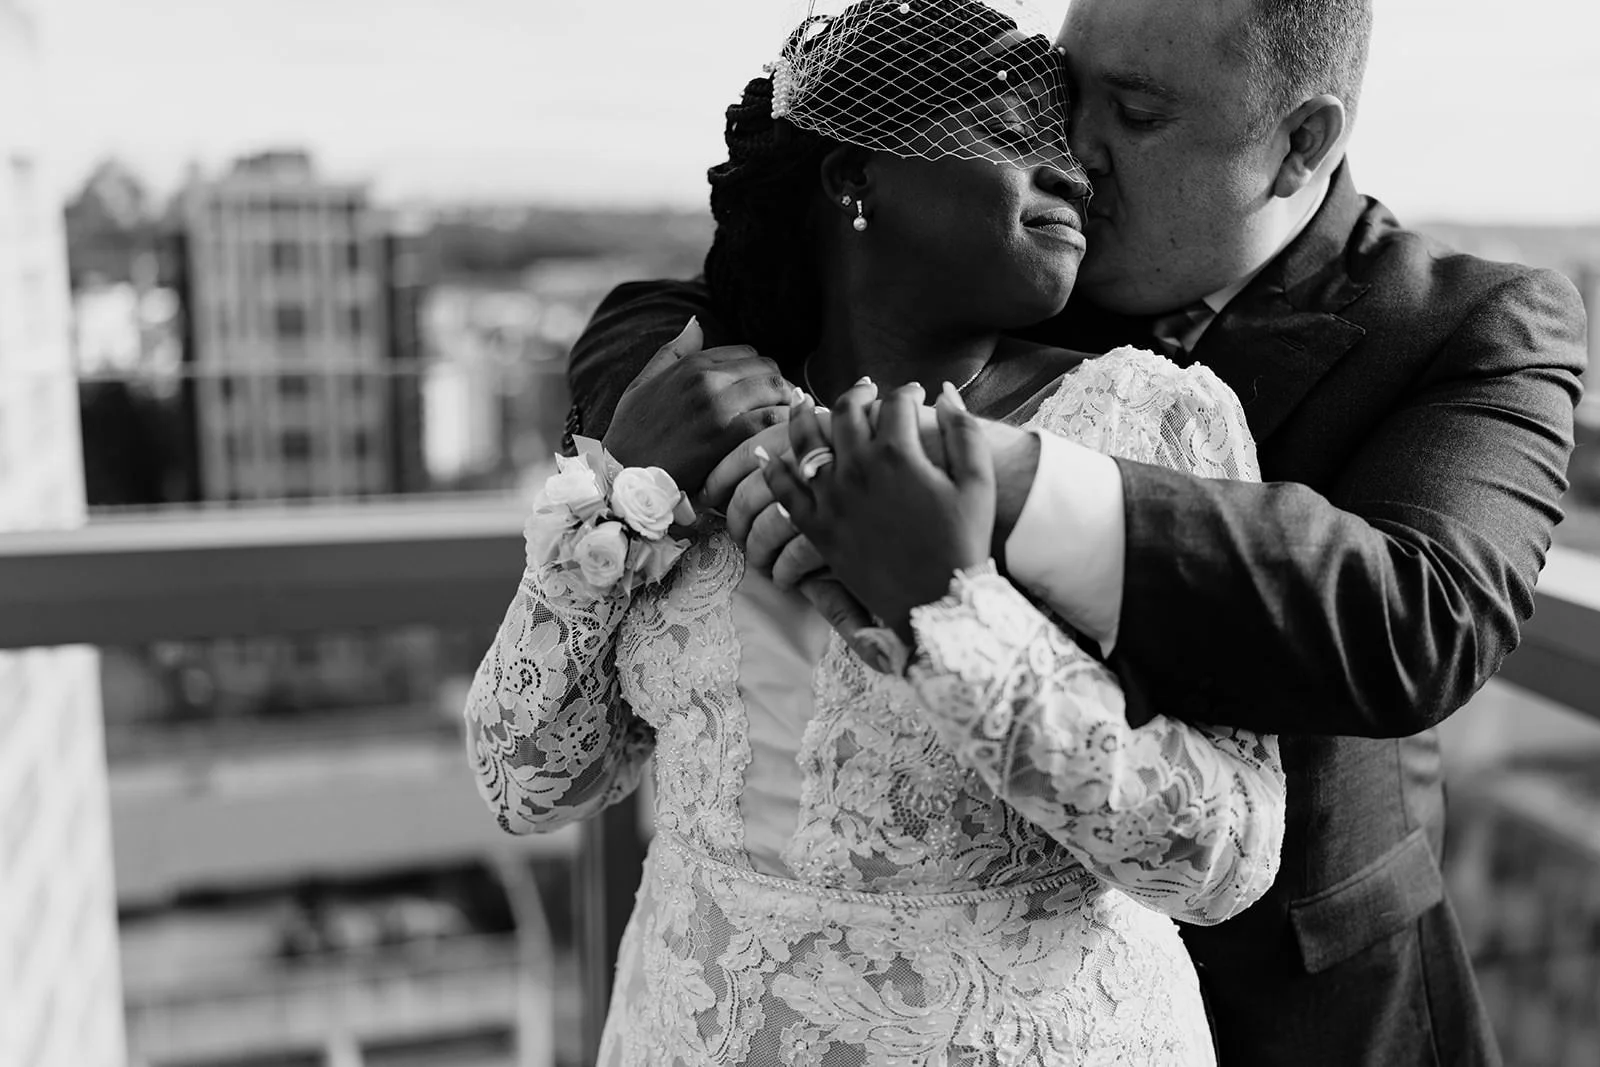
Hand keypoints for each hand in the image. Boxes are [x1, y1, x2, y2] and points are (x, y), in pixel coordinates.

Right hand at [602, 318, 797, 493]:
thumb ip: (673, 352)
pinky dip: (783, 426)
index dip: (759, 372)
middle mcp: (706, 379)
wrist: (621, 477)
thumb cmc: (631, 433)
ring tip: (787, 423)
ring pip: (775, 390)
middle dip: (779, 387)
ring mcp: (718, 407)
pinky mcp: (726, 437)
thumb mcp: (643, 383)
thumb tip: (695, 321)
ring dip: (787, 405)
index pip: (747, 353)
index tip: (763, 392)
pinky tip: (782, 439)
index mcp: (690, 364)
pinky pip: (771, 420)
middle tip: (782, 408)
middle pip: (767, 369)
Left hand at [764, 380, 995, 637]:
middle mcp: (857, 468)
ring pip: (805, 441)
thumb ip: (964, 430)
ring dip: (803, 416)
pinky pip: (784, 490)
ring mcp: (831, 497)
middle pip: (846, 412)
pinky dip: (774, 469)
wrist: (935, 602)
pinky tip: (772, 456)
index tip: (915, 393)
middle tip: (867, 390)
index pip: (896, 403)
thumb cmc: (963, 542)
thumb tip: (945, 392)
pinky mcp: (817, 527)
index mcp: (897, 453)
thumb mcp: (977, 482)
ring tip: (804, 404)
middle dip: (858, 393)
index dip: (908, 392)